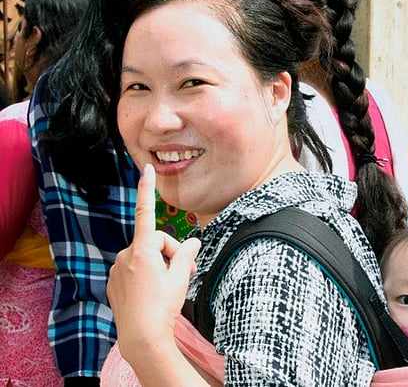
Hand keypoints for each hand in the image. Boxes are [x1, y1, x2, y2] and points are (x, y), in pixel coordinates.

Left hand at [107, 164, 201, 361]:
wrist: (141, 335)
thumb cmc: (163, 306)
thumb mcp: (181, 278)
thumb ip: (187, 255)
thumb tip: (195, 241)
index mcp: (143, 250)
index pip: (147, 213)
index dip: (147, 190)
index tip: (146, 169)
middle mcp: (127, 255)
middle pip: (156, 242)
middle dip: (172, 253)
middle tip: (187, 273)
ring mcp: (118, 268)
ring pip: (145, 256)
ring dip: (159, 264)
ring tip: (169, 286)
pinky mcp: (114, 280)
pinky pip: (134, 268)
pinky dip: (146, 274)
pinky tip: (152, 293)